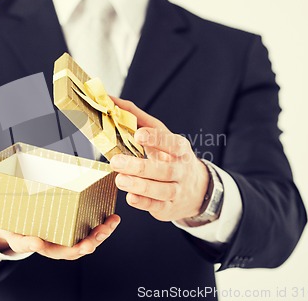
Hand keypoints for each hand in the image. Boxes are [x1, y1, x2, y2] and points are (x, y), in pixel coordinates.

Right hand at [0, 214, 119, 259]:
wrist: (15, 221)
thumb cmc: (6, 215)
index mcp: (21, 236)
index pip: (24, 243)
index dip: (30, 243)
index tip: (36, 241)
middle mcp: (42, 241)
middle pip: (60, 250)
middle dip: (76, 248)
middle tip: (88, 243)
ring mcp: (58, 238)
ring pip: (78, 245)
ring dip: (96, 238)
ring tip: (108, 226)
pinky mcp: (71, 230)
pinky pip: (87, 234)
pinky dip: (100, 229)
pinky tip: (111, 219)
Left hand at [109, 97, 208, 223]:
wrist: (196, 189)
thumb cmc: (171, 156)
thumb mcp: (161, 136)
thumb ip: (137, 118)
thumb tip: (111, 99)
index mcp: (179, 149)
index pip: (170, 143)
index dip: (155, 139)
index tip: (139, 134)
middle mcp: (180, 170)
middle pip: (162, 169)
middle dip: (139, 166)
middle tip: (116, 161)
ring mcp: (176, 190)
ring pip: (159, 189)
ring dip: (139, 185)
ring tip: (119, 180)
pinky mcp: (168, 207)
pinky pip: (156, 206)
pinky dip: (143, 202)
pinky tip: (130, 197)